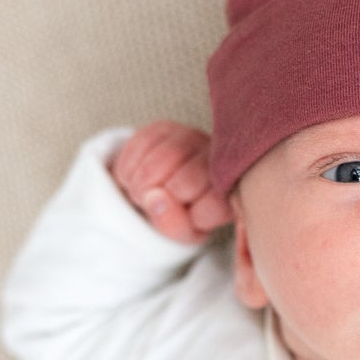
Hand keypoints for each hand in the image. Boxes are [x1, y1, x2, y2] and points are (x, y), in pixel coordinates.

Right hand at [110, 121, 233, 244]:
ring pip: (157, 164)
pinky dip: (127, 171)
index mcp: (232, 185)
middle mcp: (216, 156)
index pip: (210, 206)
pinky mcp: (163, 127)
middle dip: (161, 201)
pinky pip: (138, 148)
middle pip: (184, 183)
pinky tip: (136, 178)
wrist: (165, 187)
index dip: (188, 217)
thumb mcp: (185, 231)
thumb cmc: (184, 211)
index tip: (184, 216)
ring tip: (144, 194)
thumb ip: (174, 225)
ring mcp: (191, 137)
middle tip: (156, 205)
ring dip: (140, 187)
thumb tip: (155, 199)